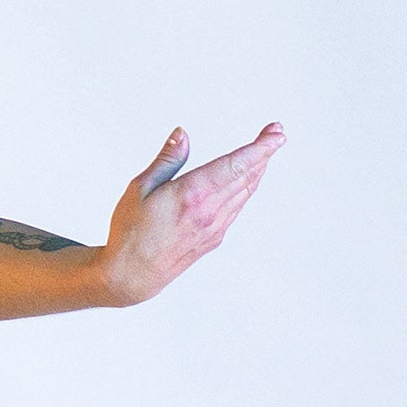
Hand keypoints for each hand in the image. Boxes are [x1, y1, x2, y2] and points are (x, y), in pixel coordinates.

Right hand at [100, 123, 284, 305]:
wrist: (132, 274)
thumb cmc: (130, 231)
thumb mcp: (139, 188)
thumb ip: (167, 159)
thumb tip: (182, 133)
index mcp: (191, 195)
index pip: (235, 165)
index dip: (260, 148)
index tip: (277, 134)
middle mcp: (209, 211)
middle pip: (247, 176)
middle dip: (265, 152)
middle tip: (276, 132)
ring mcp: (215, 226)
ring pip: (245, 192)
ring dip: (258, 169)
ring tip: (264, 151)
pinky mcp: (214, 237)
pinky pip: (237, 207)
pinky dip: (246, 187)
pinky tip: (246, 179)